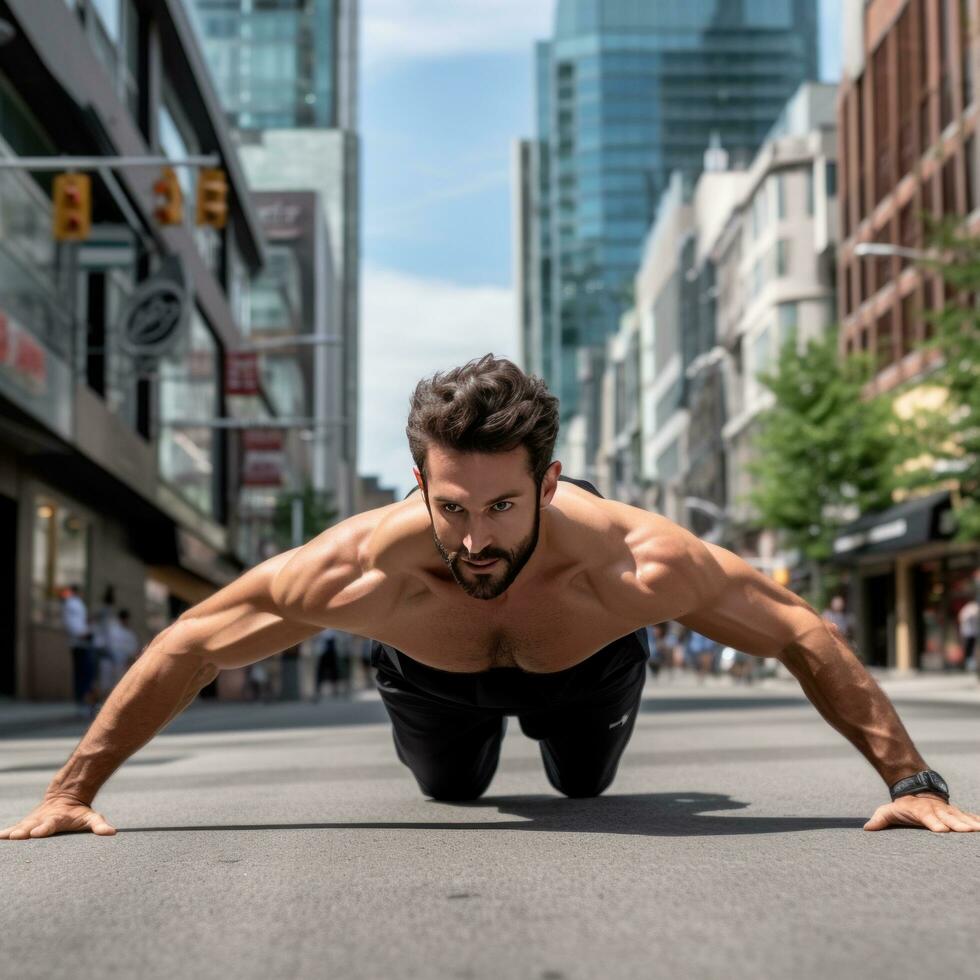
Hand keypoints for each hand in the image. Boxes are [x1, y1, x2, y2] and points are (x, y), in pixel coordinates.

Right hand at [0, 794, 116, 840]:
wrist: (67, 795)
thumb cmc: (80, 813)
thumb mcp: (91, 818)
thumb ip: (99, 825)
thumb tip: (112, 833)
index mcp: (58, 819)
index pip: (51, 824)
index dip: (45, 828)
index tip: (38, 832)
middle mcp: (43, 819)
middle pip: (32, 825)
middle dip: (25, 830)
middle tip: (18, 836)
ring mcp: (33, 820)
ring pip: (21, 826)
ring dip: (12, 832)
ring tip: (4, 837)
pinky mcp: (26, 823)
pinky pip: (14, 828)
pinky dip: (6, 833)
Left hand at [864, 793, 979, 832]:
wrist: (917, 790)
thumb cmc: (903, 807)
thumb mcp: (889, 811)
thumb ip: (880, 819)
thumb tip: (866, 828)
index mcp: (920, 811)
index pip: (927, 817)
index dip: (934, 822)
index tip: (941, 830)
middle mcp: (937, 809)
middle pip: (947, 817)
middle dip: (957, 824)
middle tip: (967, 831)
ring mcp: (948, 810)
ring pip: (961, 816)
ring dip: (971, 823)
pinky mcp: (957, 813)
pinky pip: (969, 816)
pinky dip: (977, 820)